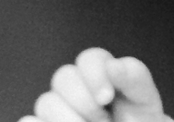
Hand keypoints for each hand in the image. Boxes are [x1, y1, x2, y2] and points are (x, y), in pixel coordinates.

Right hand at [19, 48, 172, 121]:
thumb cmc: (139, 118)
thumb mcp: (143, 97)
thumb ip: (133, 77)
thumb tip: (113, 65)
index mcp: (101, 71)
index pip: (89, 58)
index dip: (95, 75)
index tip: (107, 98)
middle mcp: (76, 85)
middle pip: (63, 77)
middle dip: (84, 100)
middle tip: (103, 119)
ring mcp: (58, 106)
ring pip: (46, 102)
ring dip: (68, 118)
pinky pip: (29, 121)